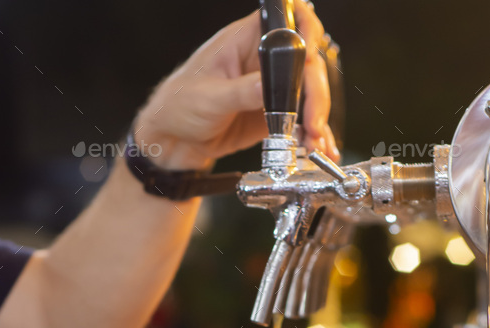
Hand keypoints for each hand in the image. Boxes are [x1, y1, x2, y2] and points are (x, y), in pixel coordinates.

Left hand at [136, 2, 338, 169]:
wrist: (172, 141)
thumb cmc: (179, 106)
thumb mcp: (208, 98)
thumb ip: (240, 92)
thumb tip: (268, 87)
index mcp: (246, 39)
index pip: (287, 19)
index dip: (306, 30)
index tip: (310, 56)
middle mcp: (263, 60)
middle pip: (306, 63)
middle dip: (314, 93)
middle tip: (312, 121)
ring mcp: (271, 88)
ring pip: (308, 93)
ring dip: (317, 118)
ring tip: (315, 142)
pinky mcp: (274, 115)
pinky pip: (300, 120)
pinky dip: (311, 134)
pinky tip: (317, 147)